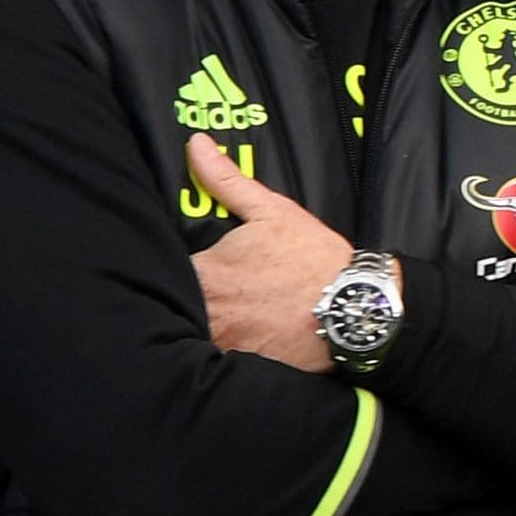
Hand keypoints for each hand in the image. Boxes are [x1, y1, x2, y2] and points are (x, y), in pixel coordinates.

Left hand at [185, 132, 354, 372]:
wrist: (354, 306)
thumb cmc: (313, 257)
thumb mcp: (273, 211)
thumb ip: (226, 181)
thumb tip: (197, 145)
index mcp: (206, 274)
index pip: (161, 274)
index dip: (164, 270)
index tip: (179, 266)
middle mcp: (207, 315)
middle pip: (171, 309)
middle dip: (178, 300)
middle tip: (203, 291)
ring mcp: (222, 346)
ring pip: (188, 338)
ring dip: (195, 327)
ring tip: (216, 317)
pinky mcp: (239, 369)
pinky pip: (213, 363)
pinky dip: (216, 354)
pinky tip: (238, 338)